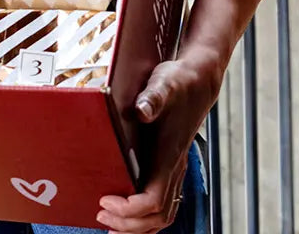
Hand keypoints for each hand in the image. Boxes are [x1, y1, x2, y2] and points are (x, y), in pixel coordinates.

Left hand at [96, 49, 221, 232]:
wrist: (197, 80)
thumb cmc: (178, 82)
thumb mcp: (163, 84)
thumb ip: (153, 97)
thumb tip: (141, 110)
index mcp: (169, 154)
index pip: (153, 200)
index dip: (129, 209)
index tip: (105, 200)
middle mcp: (174, 167)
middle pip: (158, 216)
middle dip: (129, 224)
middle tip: (100, 215)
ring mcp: (174, 168)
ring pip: (163, 214)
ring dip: (137, 225)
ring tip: (111, 224)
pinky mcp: (170, 163)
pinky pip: (163, 202)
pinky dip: (145, 216)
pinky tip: (127, 211)